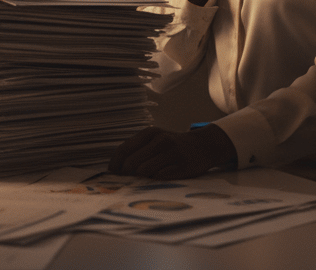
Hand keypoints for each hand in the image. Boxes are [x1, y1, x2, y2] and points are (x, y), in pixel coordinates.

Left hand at [108, 125, 236, 178]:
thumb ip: (138, 149)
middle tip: (126, 182)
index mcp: (150, 133)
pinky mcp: (184, 166)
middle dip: (126, 174)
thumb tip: (116, 168)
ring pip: (145, 171)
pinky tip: (158, 181)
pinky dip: (156, 181)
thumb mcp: (155, 139)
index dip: (115, 164)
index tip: (112, 174)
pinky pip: (161, 177)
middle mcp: (160, 140)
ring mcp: (173, 152)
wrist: (203, 145)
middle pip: (132, 162)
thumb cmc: (173, 145)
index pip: (124, 149)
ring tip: (144, 181)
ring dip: (141, 179)